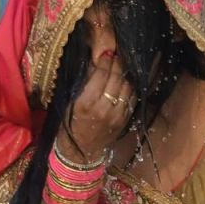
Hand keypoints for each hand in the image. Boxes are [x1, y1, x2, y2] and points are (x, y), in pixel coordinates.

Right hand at [58, 47, 134, 163]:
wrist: (82, 151)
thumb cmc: (72, 124)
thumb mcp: (72, 102)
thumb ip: (84, 83)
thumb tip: (95, 62)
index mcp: (86, 103)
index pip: (101, 75)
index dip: (106, 60)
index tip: (107, 52)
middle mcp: (104, 109)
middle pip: (117, 79)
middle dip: (118, 63)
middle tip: (117, 54)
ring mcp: (117, 115)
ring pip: (127, 87)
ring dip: (126, 73)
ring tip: (123, 63)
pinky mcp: (125, 119)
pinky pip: (132, 98)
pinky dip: (131, 86)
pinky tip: (128, 79)